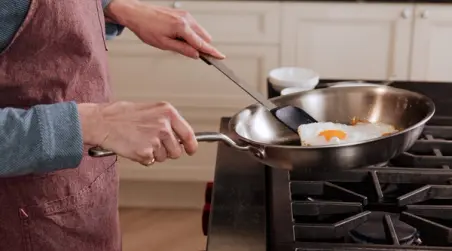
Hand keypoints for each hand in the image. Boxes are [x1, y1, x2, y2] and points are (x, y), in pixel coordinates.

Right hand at [78, 101, 197, 165]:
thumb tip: (179, 136)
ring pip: (163, 157)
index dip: (191, 145)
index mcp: (167, 112)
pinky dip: (142, 158)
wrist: (102, 122)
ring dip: (153, 154)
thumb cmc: (122, 115)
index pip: (188, 134)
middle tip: (152, 143)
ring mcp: (155, 139)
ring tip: (139, 142)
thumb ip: (166, 121)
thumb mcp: (150, 110)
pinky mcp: (145, 152)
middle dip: (167, 151)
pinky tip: (134, 147)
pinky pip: (150, 161)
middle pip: (176, 151)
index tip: (191, 150)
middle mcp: (164, 125)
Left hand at [106, 0, 224, 58]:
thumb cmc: (146, 28)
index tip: (220, 57)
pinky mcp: (182, 13)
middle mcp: (186, 19)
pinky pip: (193, 26)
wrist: (136, 13)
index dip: (212, 52)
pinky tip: (176, 36)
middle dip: (200, 46)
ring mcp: (185, 15)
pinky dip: (189, 34)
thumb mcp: (164, 44)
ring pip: (199, 32)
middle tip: (188, 53)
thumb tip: (195, 55)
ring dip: (193, 40)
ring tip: (175, 42)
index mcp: (182, 27)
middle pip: (203, 37)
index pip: (201, 43)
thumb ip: (182, 50)